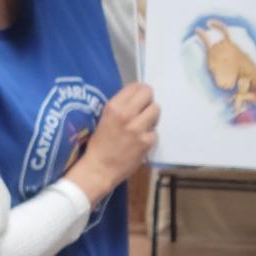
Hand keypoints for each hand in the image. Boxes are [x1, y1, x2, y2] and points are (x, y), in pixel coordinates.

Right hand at [68, 83, 159, 204]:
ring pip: (156, 110)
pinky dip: (150, 136)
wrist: (99, 169)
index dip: (139, 92)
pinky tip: (141, 142)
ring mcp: (138, 128)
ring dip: (151, 117)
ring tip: (143, 126)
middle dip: (147, 101)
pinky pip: (155, 132)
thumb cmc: (99, 145)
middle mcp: (126, 114)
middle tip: (143, 111)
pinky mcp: (146, 142)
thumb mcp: (105, 118)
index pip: (135, 86)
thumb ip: (121, 107)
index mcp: (114, 106)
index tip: (138, 100)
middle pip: (148, 93)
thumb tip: (137, 98)